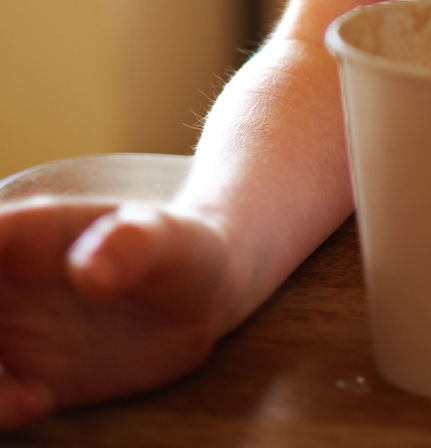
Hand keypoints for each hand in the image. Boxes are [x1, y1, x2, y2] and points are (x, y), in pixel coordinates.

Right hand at [0, 198, 233, 428]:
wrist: (205, 292)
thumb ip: (134, 244)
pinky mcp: (16, 377)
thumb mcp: (170, 241)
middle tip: (6, 380)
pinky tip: (41, 401)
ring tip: (25, 398)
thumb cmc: (185, 248)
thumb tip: (88, 271)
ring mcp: (2, 331)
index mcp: (18, 234)